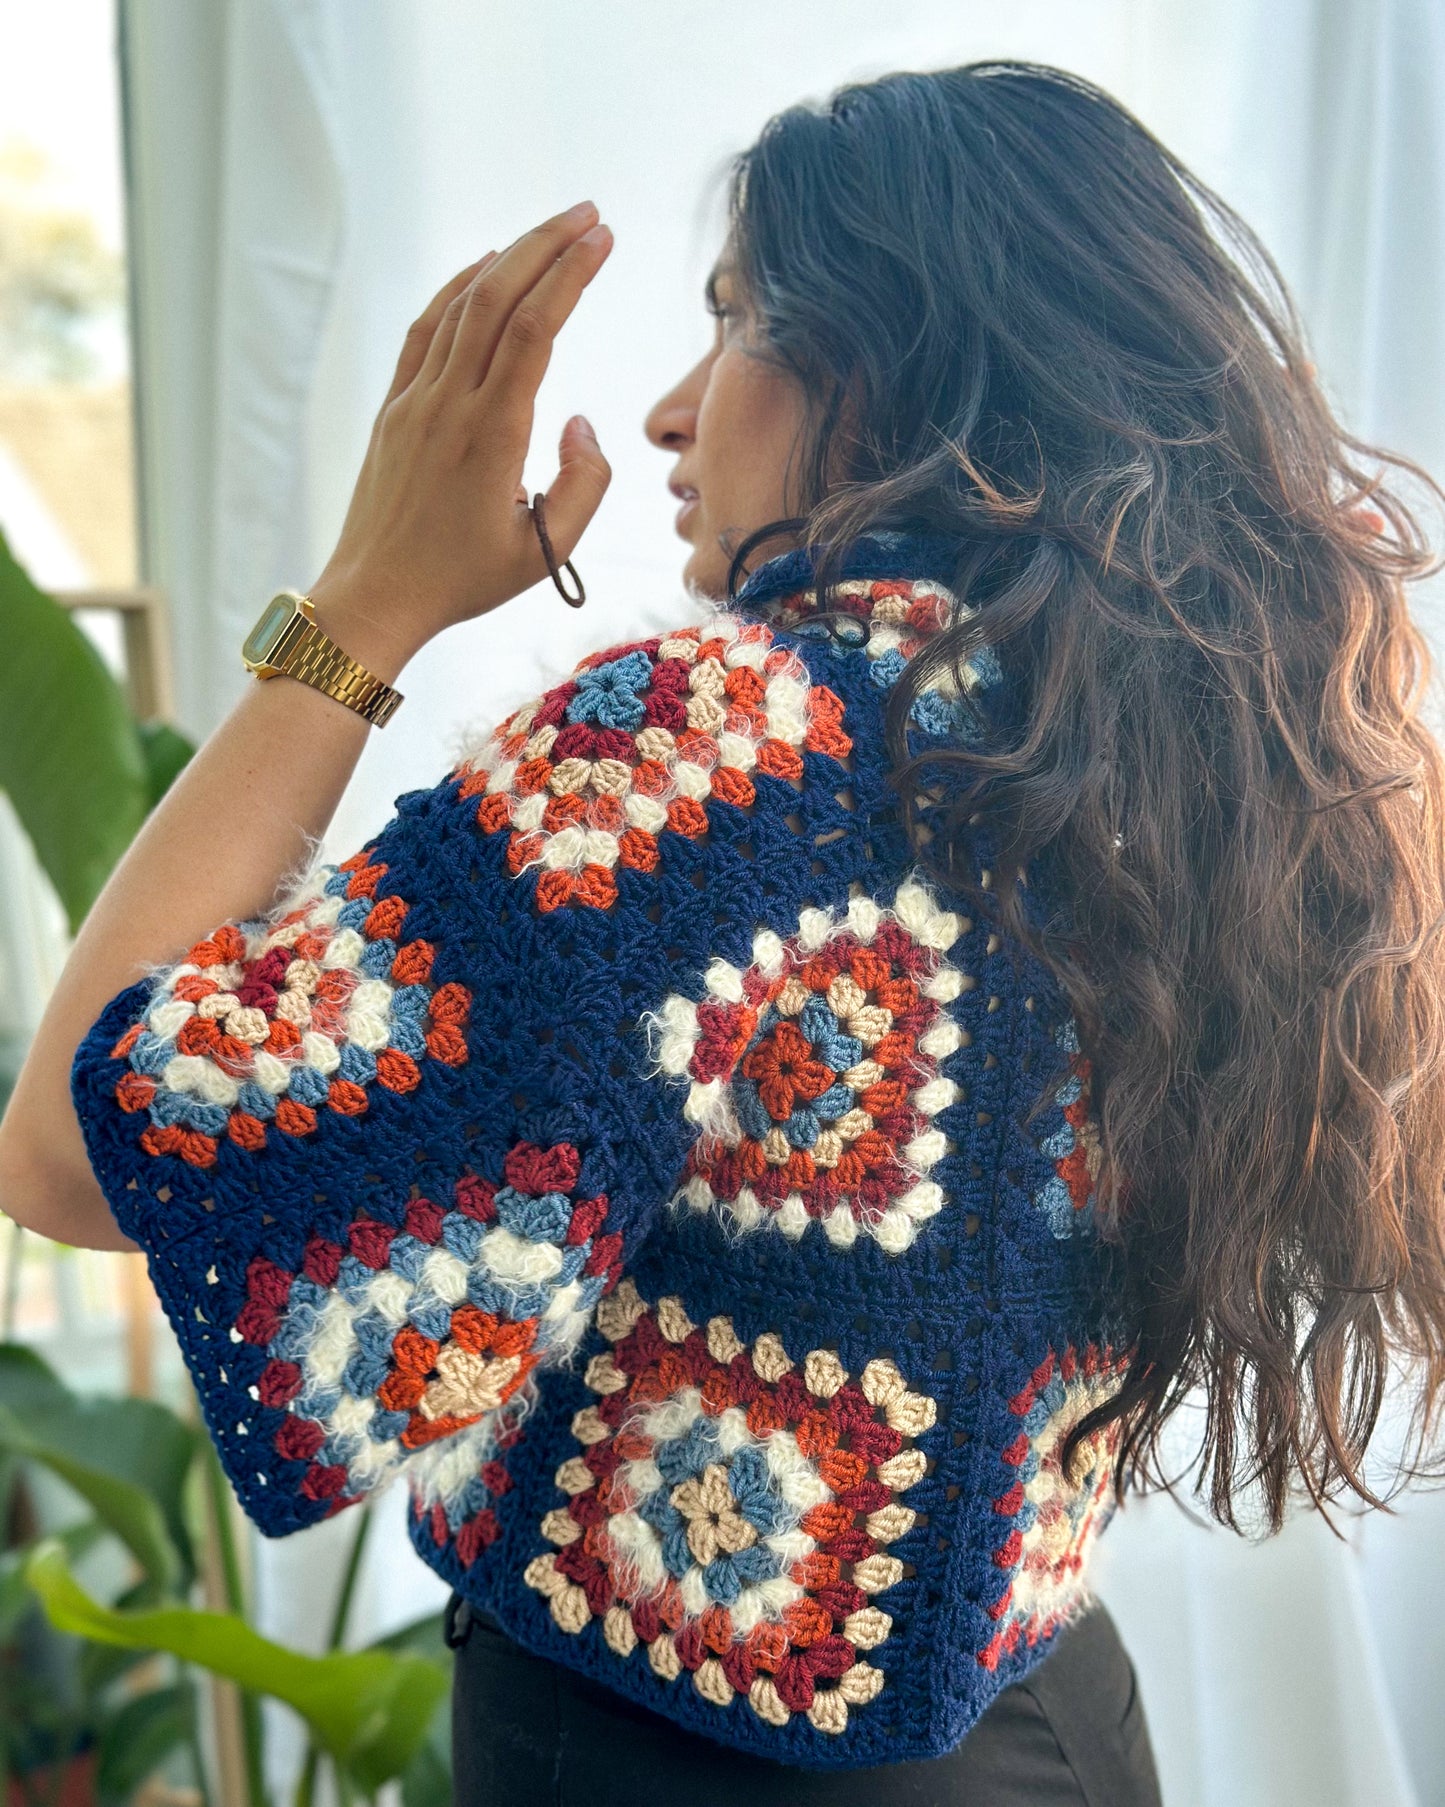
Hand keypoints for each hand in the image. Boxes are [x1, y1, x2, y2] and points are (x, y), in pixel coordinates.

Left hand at [308, 199, 613, 677]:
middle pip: (500, 298)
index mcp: (492, 435)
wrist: (376, 597)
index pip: (536, 329)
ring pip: (463, 305)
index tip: (604, 240)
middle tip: (589, 215)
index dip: (571, 275)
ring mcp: (416, 401)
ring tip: (548, 231)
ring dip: (508, 258)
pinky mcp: (395, 409)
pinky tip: (484, 268)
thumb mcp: (544, 552)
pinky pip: (427, 330)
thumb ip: (583, 485)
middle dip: (547, 245)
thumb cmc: (463, 581)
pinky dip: (458, 289)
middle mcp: (450, 405)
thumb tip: (580, 422)